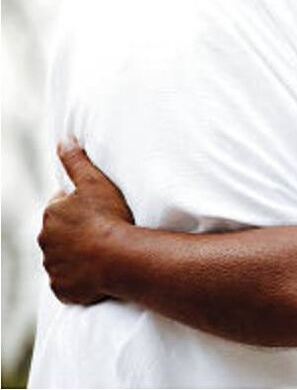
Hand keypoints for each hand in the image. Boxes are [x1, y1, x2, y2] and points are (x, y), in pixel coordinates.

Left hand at [38, 141, 133, 304]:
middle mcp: (45, 241)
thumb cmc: (108, 217)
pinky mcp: (62, 289)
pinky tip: (97, 272)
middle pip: (61, 233)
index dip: (81, 206)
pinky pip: (69, 282)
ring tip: (102, 252)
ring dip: (78, 255)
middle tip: (103, 230)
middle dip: (77, 231)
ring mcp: (53, 267)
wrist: (118, 258)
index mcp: (51, 214)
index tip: (99, 210)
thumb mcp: (94, 182)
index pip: (62, 206)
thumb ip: (76, 161)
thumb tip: (63, 140)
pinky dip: (79, 278)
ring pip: (63, 258)